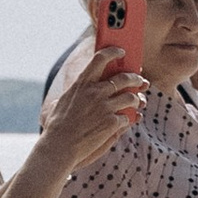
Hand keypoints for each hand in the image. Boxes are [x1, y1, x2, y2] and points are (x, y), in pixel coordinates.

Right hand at [38, 44, 143, 178]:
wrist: (59, 146)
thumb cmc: (57, 125)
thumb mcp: (62, 102)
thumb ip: (75, 93)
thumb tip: (79, 91)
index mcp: (82, 84)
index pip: (100, 59)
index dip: (113, 52)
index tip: (121, 51)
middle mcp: (95, 92)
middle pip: (124, 78)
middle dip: (135, 78)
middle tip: (140, 79)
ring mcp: (105, 107)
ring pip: (132, 97)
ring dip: (137, 98)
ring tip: (138, 100)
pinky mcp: (112, 123)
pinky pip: (129, 117)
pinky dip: (131, 118)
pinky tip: (132, 119)